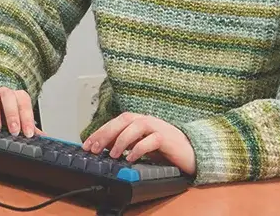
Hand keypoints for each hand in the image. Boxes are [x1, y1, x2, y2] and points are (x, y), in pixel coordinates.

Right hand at [0, 85, 43, 137]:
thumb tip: (45, 137)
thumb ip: (31, 128)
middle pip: (9, 96)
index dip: (27, 118)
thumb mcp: (21, 121)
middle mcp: (5, 92)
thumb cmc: (9, 115)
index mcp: (18, 96)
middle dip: (12, 114)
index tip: (28, 133)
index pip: (24, 103)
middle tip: (14, 131)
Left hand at [81, 112, 195, 174]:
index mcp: (139, 121)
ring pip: (136, 126)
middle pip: (123, 120)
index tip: (87, 144)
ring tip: (113, 154)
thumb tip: (104, 149)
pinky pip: (151, 140)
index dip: (100, 131)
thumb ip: (127, 143)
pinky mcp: (167, 138)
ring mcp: (158, 127)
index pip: (115, 121)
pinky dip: (139, 148)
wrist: (192, 152)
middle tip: (94, 148)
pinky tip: (131, 157)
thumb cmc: (165, 148)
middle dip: (106, 133)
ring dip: (121, 140)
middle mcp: (147, 120)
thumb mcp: (142, 145)